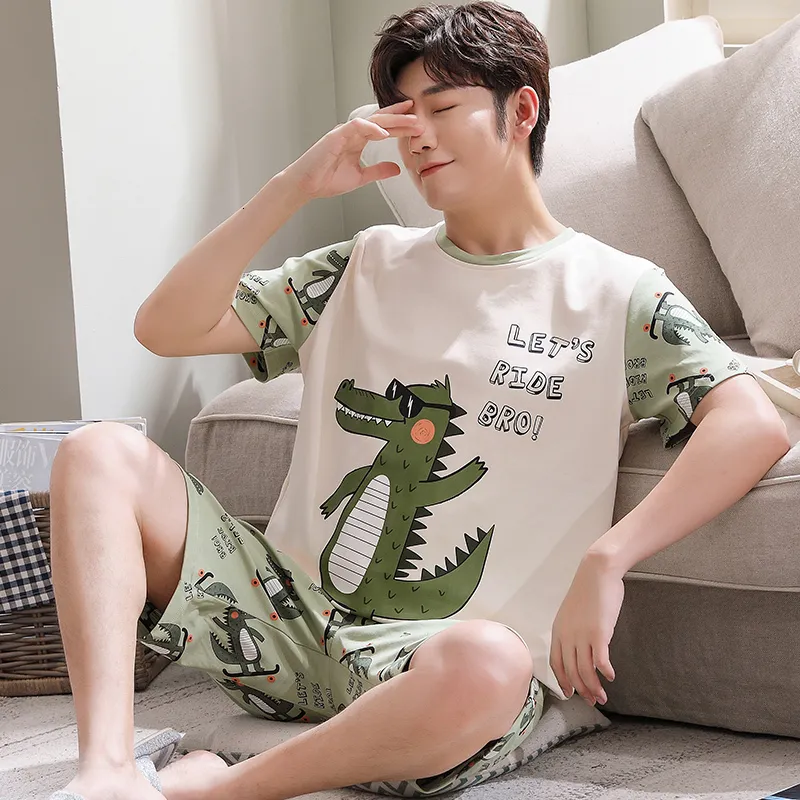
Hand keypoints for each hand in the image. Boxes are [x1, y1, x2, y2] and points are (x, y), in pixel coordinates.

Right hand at [284, 99, 420, 200]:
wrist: (307, 186)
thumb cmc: (327, 179)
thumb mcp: (360, 177)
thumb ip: (378, 171)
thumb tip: (396, 169)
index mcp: (358, 140)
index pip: (383, 127)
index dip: (400, 124)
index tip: (417, 124)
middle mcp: (353, 133)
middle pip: (381, 120)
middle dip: (401, 118)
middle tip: (420, 118)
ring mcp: (344, 132)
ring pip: (372, 119)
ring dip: (391, 120)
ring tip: (409, 122)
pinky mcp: (335, 136)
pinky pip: (356, 127)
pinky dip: (371, 128)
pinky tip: (384, 132)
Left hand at [550, 553, 622, 705]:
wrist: (597, 572)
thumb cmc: (588, 590)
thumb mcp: (572, 612)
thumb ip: (572, 630)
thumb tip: (579, 646)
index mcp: (559, 630)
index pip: (555, 663)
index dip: (562, 681)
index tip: (570, 693)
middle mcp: (567, 636)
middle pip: (571, 671)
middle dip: (581, 690)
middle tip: (591, 700)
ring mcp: (582, 635)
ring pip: (585, 671)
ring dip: (594, 687)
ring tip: (602, 696)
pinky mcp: (599, 633)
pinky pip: (600, 661)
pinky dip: (604, 673)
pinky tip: (611, 677)